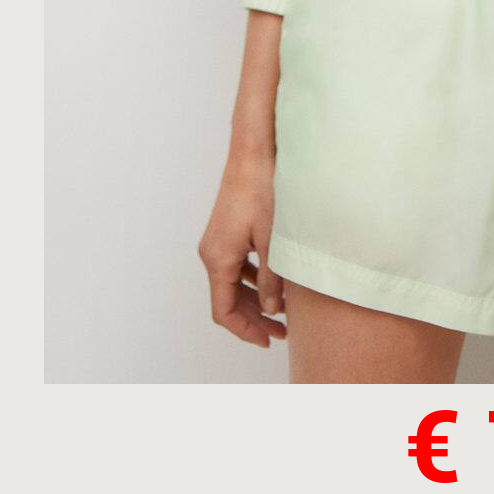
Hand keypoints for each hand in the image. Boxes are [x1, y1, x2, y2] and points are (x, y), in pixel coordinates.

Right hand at [198, 147, 286, 348]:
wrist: (253, 152)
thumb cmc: (263, 189)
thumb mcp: (274, 240)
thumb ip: (273, 279)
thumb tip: (274, 310)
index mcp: (218, 259)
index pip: (224, 311)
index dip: (245, 331)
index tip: (268, 341)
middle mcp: (211, 253)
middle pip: (227, 300)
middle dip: (253, 319)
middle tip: (282, 333)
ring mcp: (217, 242)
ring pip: (231, 284)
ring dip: (254, 300)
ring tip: (283, 312)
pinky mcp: (226, 232)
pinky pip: (235, 266)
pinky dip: (252, 280)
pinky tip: (274, 282)